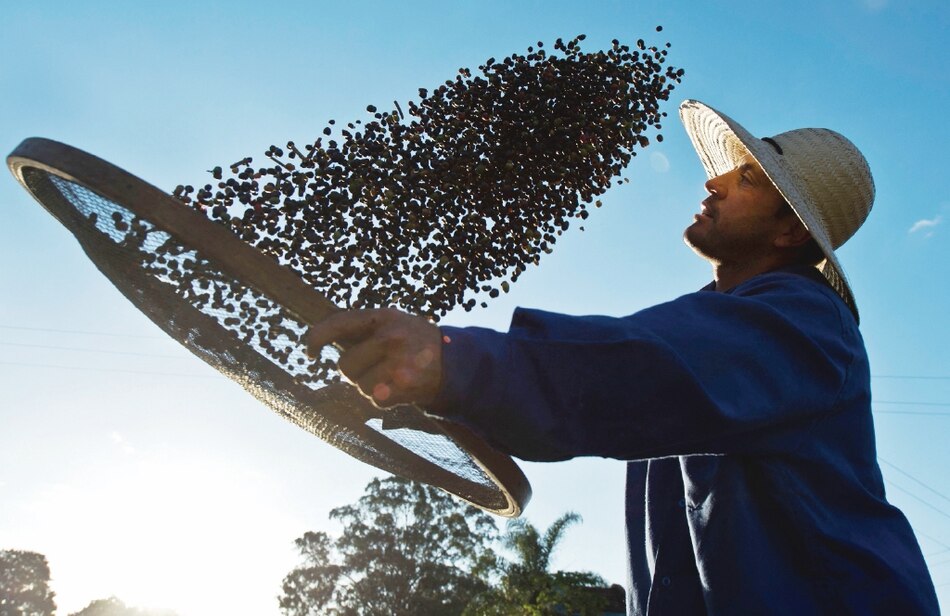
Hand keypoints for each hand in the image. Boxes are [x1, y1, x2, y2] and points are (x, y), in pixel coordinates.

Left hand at [305, 308, 443, 408]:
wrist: (456, 361)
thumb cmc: (414, 341)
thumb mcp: (393, 323)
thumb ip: (363, 329)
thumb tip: (322, 339)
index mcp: (384, 317)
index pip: (339, 323)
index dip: (317, 337)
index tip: (309, 351)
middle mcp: (392, 336)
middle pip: (345, 365)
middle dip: (354, 371)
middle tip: (373, 367)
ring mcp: (399, 362)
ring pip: (358, 385)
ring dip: (369, 386)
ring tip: (390, 377)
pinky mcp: (405, 386)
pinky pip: (375, 399)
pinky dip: (383, 398)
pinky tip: (400, 387)